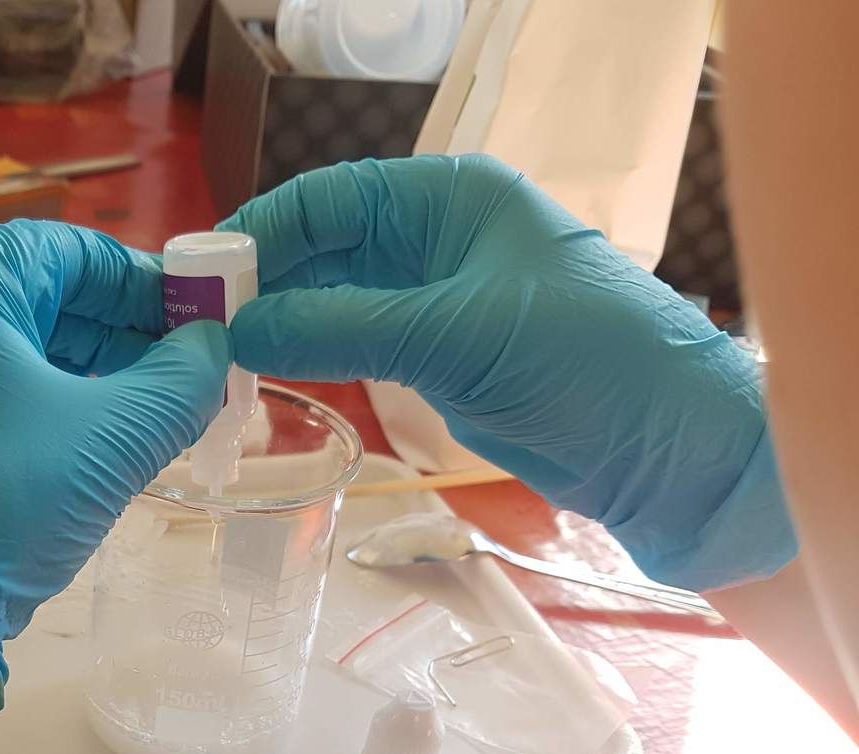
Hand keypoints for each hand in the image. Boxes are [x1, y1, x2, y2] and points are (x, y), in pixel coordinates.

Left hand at [0, 220, 233, 724]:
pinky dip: (28, 401)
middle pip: (37, 294)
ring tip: (143, 415)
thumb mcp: (111, 439)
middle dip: (118, 335)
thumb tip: (213, 350)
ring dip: (79, 372)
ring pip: (4, 344)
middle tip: (182, 377)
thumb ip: (178, 382)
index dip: (148, 285)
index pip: (74, 251)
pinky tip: (80, 440)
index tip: (202, 323)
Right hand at [218, 154, 796, 590]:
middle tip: (191, 330)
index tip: (195, 280)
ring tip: (213, 359)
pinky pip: (353, 344)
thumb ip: (340, 328)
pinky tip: (266, 377)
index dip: (259, 234)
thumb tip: (235, 330)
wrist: (668, 450)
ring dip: (278, 326)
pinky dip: (310, 358)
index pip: (329, 199)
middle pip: (322, 248)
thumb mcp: (454, 335)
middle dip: (260, 284)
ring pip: (331, 300)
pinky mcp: (437, 356)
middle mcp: (436, 237)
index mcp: (450, 197)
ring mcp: (434, 298)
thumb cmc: (583, 363)